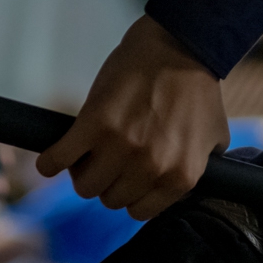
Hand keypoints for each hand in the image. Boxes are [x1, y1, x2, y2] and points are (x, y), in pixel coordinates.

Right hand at [36, 15, 227, 219]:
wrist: (178, 51)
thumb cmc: (196, 94)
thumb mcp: (213, 141)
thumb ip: (199, 169)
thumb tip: (177, 188)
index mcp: (180, 177)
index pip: (138, 212)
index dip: (129, 196)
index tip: (124, 181)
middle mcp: (151, 168)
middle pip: (110, 200)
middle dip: (106, 184)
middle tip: (105, 163)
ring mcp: (121, 148)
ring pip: (85, 186)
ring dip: (81, 175)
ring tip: (86, 157)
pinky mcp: (93, 125)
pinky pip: (58, 160)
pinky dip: (49, 163)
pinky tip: (50, 161)